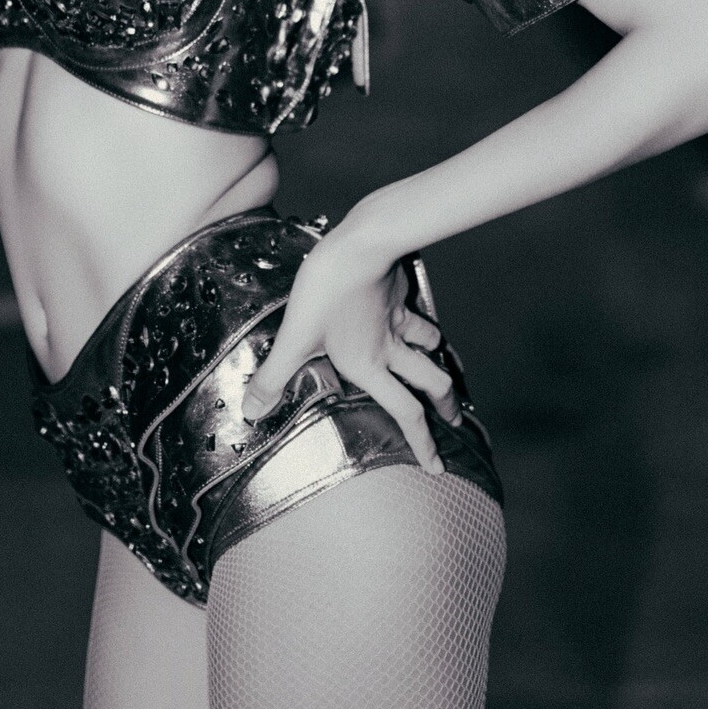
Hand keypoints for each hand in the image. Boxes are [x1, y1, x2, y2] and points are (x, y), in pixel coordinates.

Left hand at [240, 226, 462, 472]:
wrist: (362, 243)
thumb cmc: (328, 290)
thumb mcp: (294, 337)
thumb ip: (274, 377)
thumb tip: (251, 413)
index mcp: (369, 365)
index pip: (406, 412)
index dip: (423, 442)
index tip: (437, 466)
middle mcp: (390, 347)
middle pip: (432, 383)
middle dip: (445, 406)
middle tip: (456, 423)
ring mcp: (398, 318)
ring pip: (431, 347)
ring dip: (441, 364)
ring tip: (446, 372)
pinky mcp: (399, 292)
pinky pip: (417, 314)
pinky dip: (424, 325)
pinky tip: (415, 319)